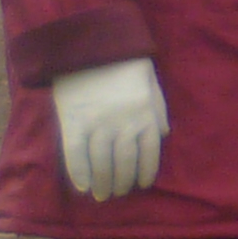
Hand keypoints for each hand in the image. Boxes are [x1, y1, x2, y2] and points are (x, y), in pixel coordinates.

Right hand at [50, 58, 168, 199]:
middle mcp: (124, 123)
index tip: (140, 184)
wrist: (92, 45)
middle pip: (124, 162)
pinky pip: (75, 154)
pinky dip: (78, 172)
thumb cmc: (125, 64)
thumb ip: (158, 110)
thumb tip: (163, 134)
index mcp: (145, 115)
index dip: (145, 172)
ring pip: (101, 162)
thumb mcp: (151, 84)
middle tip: (117, 192)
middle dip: (122, 182)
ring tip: (101, 193)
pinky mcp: (73, 121)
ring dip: (102, 182)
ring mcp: (98, 124)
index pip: (149, 153)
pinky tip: (82, 185)